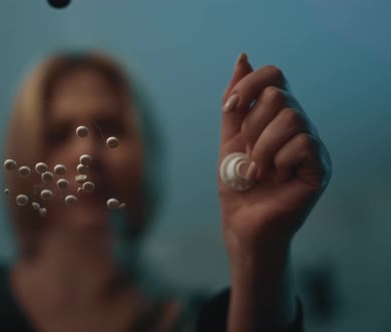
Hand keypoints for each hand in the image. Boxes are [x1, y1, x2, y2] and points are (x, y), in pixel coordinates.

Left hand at [218, 53, 331, 260]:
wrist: (242, 224)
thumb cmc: (238, 184)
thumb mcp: (229, 138)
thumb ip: (235, 103)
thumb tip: (243, 58)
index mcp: (277, 117)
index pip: (274, 76)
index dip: (248, 86)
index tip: (229, 109)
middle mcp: (299, 126)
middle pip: (278, 94)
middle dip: (251, 126)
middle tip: (248, 154)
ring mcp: (312, 145)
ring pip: (291, 117)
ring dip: (262, 146)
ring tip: (257, 169)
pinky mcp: (320, 167)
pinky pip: (303, 142)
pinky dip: (279, 159)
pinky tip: (276, 177)